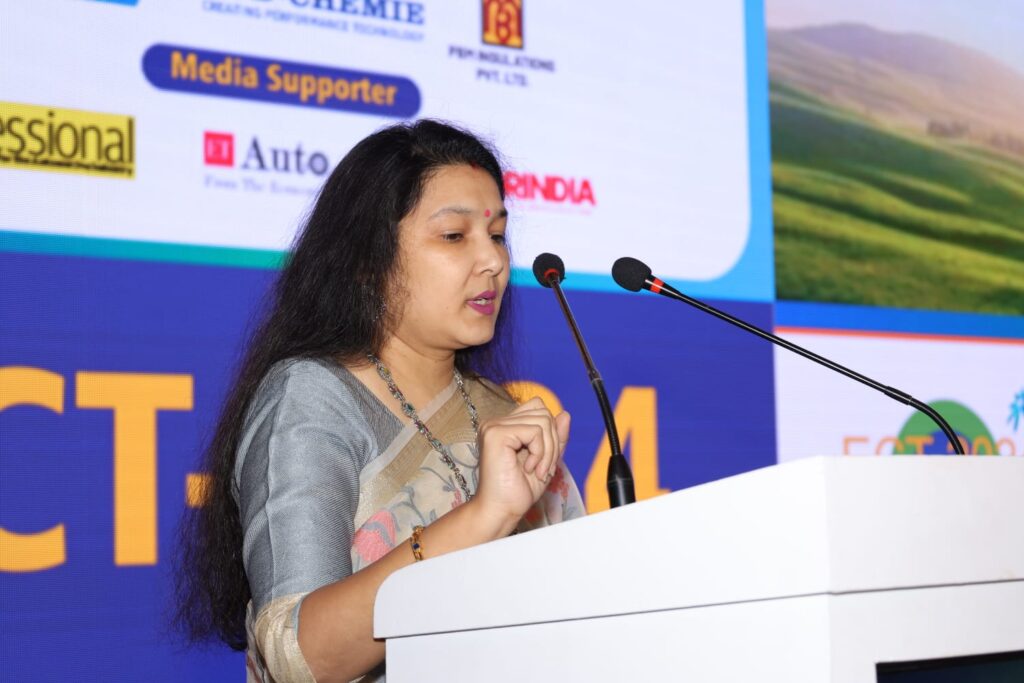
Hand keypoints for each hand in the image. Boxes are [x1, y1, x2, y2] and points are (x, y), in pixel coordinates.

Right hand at [472, 397, 569, 532]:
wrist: (501, 511)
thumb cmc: (518, 491)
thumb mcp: (546, 460)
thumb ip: (556, 438)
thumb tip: (566, 414)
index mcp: (505, 426)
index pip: (539, 407)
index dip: (550, 432)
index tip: (545, 460)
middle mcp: (497, 422)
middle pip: (544, 413)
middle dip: (552, 443)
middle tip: (544, 469)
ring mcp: (494, 426)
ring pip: (543, 421)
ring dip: (548, 451)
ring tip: (538, 471)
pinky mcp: (496, 434)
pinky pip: (535, 432)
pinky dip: (540, 453)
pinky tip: (529, 469)